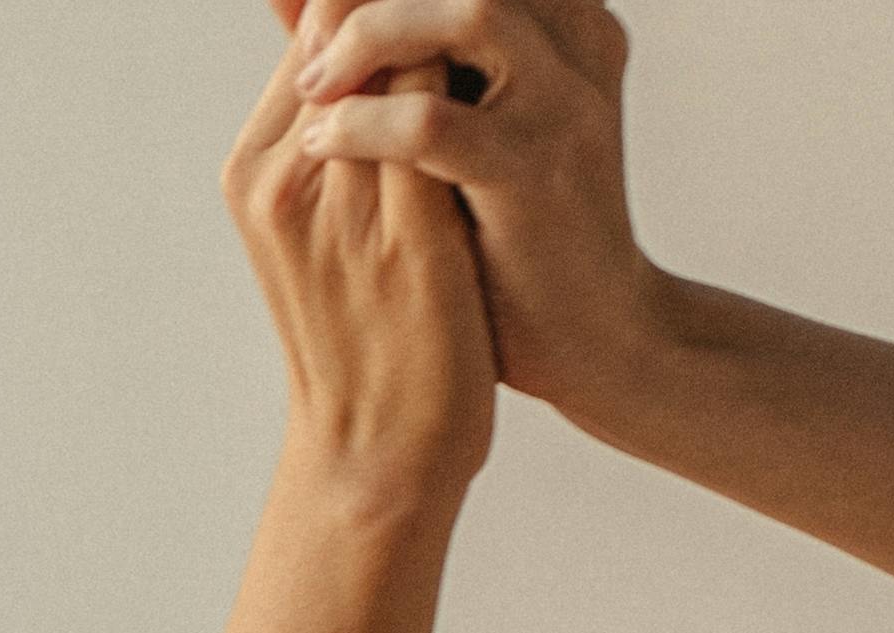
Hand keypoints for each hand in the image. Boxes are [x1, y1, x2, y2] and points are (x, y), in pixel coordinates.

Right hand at [225, 12, 499, 504]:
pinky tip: (522, 76)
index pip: (314, 30)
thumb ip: (338, 133)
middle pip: (345, 23)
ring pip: (394, 56)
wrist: (381, 454)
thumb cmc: (365, 337)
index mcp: (255, 173)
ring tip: (494, 35)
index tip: (428, 12)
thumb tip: (361, 51)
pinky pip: (438, 117)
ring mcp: (339, 209)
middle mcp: (283, 180)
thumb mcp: (327, 228)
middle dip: (405, 5)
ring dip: (447, 28)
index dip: (371, 4)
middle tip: (466, 12)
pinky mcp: (406, 239)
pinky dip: (476, 82)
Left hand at [281, 0, 663, 419]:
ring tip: (317, 87)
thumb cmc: (510, 236)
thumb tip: (306, 7)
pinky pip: (436, 123)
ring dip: (374, 36)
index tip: (310, 14)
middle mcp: (578, 47)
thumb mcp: (465, 129)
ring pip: (471, 14)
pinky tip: (322, 146)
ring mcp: (562, 108)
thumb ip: (407, 62)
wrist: (587, 338)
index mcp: (567, 25)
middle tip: (310, 45)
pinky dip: (365, 123)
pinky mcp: (534, 174)